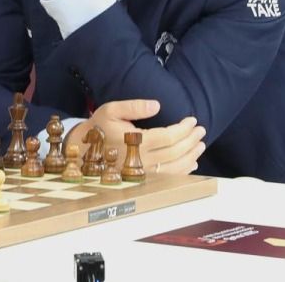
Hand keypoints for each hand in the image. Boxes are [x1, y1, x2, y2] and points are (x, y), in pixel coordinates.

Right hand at [66, 99, 205, 175]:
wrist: (83, 151)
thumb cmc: (99, 127)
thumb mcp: (112, 110)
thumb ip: (134, 106)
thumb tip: (157, 105)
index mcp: (135, 141)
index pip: (168, 136)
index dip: (184, 129)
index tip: (192, 120)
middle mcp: (141, 160)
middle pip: (175, 152)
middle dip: (192, 140)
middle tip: (201, 130)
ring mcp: (143, 173)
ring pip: (175, 167)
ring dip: (191, 155)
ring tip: (201, 144)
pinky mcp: (143, 179)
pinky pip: (168, 178)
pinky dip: (183, 170)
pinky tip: (191, 162)